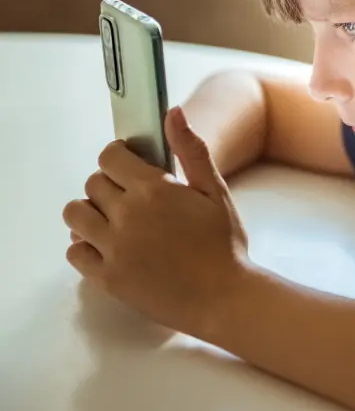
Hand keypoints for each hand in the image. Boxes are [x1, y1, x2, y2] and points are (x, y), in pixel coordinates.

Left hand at [63, 106, 248, 337]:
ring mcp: (113, 248)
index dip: (118, 156)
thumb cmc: (224, 244)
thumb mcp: (215, 192)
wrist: (224, 298)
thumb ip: (191, 150)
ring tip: (115, 219)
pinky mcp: (107, 278)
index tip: (129, 164)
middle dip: (109, 183)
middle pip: (92, 184)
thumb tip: (173, 112)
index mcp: (153, 190)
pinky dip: (85, 245)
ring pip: (75, 215)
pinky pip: (75, 252)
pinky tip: (109, 245)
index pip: (110, 157)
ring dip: (91, 212)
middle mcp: (127, 215)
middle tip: (131, 195)